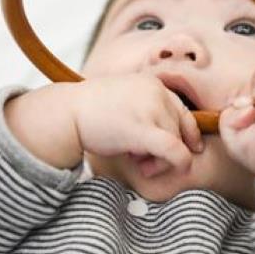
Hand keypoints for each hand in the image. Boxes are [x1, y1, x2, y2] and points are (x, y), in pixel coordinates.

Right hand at [71, 74, 203, 177]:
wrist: (66, 112)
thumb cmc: (89, 110)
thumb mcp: (124, 98)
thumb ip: (146, 108)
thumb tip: (163, 132)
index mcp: (153, 83)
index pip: (183, 110)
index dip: (187, 133)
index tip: (186, 148)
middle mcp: (157, 92)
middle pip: (181, 128)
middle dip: (169, 148)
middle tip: (143, 160)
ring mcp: (152, 109)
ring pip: (177, 142)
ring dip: (160, 159)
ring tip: (135, 161)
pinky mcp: (144, 130)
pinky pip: (174, 151)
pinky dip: (177, 163)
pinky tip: (151, 170)